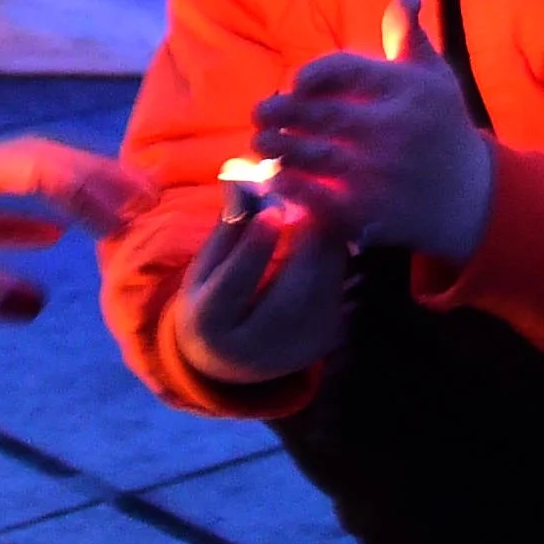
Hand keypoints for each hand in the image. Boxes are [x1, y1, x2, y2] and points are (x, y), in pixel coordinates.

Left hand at [0, 135, 143, 344]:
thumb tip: (37, 303)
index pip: (33, 163)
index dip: (90, 184)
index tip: (140, 209)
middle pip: (30, 172)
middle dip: (88, 187)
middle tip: (148, 207)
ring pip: (8, 202)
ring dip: (60, 211)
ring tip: (114, 224)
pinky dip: (16, 239)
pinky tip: (44, 252)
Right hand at [172, 186, 349, 386]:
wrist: (231, 361)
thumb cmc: (213, 302)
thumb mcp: (205, 269)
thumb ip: (228, 230)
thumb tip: (245, 182)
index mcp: (211, 327)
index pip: (234, 285)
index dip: (253, 247)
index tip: (271, 209)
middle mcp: (257, 348)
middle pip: (290, 294)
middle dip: (306, 244)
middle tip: (313, 199)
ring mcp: (296, 349)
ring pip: (322, 293)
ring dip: (328, 246)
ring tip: (326, 209)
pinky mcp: (325, 343)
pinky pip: (338, 293)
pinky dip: (338, 259)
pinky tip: (334, 232)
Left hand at [250, 0, 497, 258]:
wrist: (470, 198)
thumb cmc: (443, 128)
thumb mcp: (435, 77)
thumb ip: (410, 37)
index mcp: (406, 89)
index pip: (345, 70)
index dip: (312, 74)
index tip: (295, 83)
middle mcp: (392, 129)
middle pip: (321, 114)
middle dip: (281, 112)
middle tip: (259, 113)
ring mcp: (378, 173)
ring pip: (312, 155)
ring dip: (278, 147)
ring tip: (261, 142)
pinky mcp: (368, 211)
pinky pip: (315, 196)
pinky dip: (290, 185)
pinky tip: (277, 177)